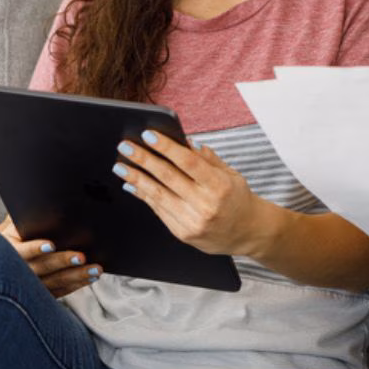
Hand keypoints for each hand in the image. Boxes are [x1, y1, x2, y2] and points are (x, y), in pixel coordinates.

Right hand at [0, 216, 99, 297]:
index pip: (22, 252)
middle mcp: (18, 272)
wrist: (5, 266)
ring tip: (96, 268)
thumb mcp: (13, 227)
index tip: (51, 245)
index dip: (35, 249)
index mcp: (9, 251)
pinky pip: (63, 290)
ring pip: (56, 282)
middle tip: (81, 256)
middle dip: (62, 262)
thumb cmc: (15, 238)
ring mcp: (31, 287)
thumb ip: (24, 217)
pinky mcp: (44, 294)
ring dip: (77, 275)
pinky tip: (92, 277)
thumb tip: (40, 201)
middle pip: (42, 268)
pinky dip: (78, 284)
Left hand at [112, 131, 276, 257]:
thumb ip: (207, 158)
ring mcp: (193, 222)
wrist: (248, 233)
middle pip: (168, 178)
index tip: (148, 135)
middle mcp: (205, 205)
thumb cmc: (238, 198)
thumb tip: (183, 142)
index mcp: (219, 186)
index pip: (188, 162)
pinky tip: (132, 184)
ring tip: (120, 165)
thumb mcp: (230, 174)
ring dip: (136, 178)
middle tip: (125, 146)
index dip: (166, 148)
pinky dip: (143, 196)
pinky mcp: (183, 233)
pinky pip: (158, 210)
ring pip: (158, 195)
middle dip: (143, 160)